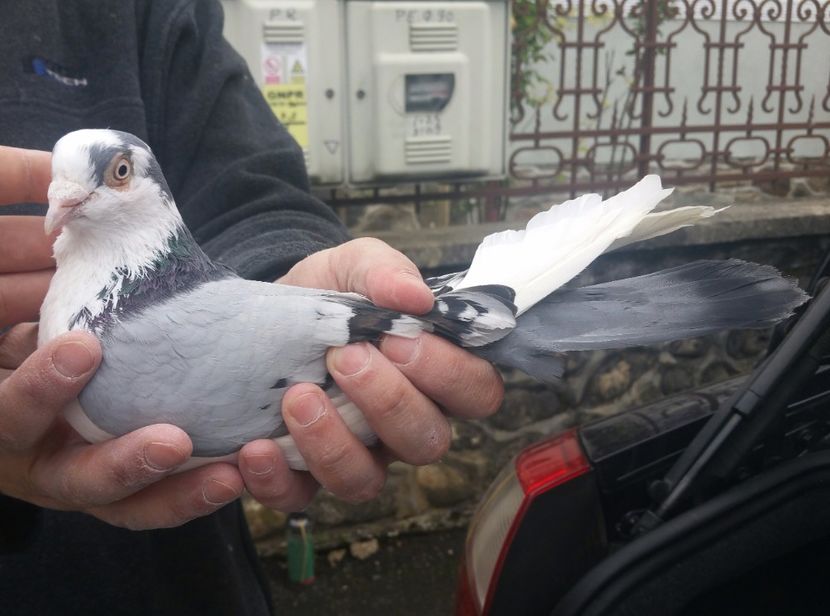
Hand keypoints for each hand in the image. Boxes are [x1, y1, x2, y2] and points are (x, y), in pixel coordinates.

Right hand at [0, 145, 244, 528]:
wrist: (16, 319)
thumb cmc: (12, 288)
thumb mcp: (11, 265)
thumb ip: (17, 216)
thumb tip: (66, 177)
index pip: (4, 408)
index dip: (38, 387)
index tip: (86, 349)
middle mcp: (23, 447)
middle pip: (62, 475)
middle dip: (117, 461)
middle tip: (174, 441)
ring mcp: (67, 469)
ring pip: (114, 501)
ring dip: (171, 492)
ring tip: (231, 474)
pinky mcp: (108, 480)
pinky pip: (147, 501)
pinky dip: (187, 492)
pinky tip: (239, 473)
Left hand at [237, 238, 503, 508]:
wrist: (264, 312)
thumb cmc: (328, 294)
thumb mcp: (353, 266)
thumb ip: (384, 272)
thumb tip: (416, 296)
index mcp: (433, 375)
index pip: (476, 393)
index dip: (448, 374)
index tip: (398, 338)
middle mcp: (403, 424)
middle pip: (426, 442)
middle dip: (388, 402)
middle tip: (345, 357)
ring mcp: (356, 454)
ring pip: (365, 480)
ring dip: (333, 443)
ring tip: (297, 396)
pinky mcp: (302, 475)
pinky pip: (299, 498)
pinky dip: (276, 479)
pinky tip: (256, 446)